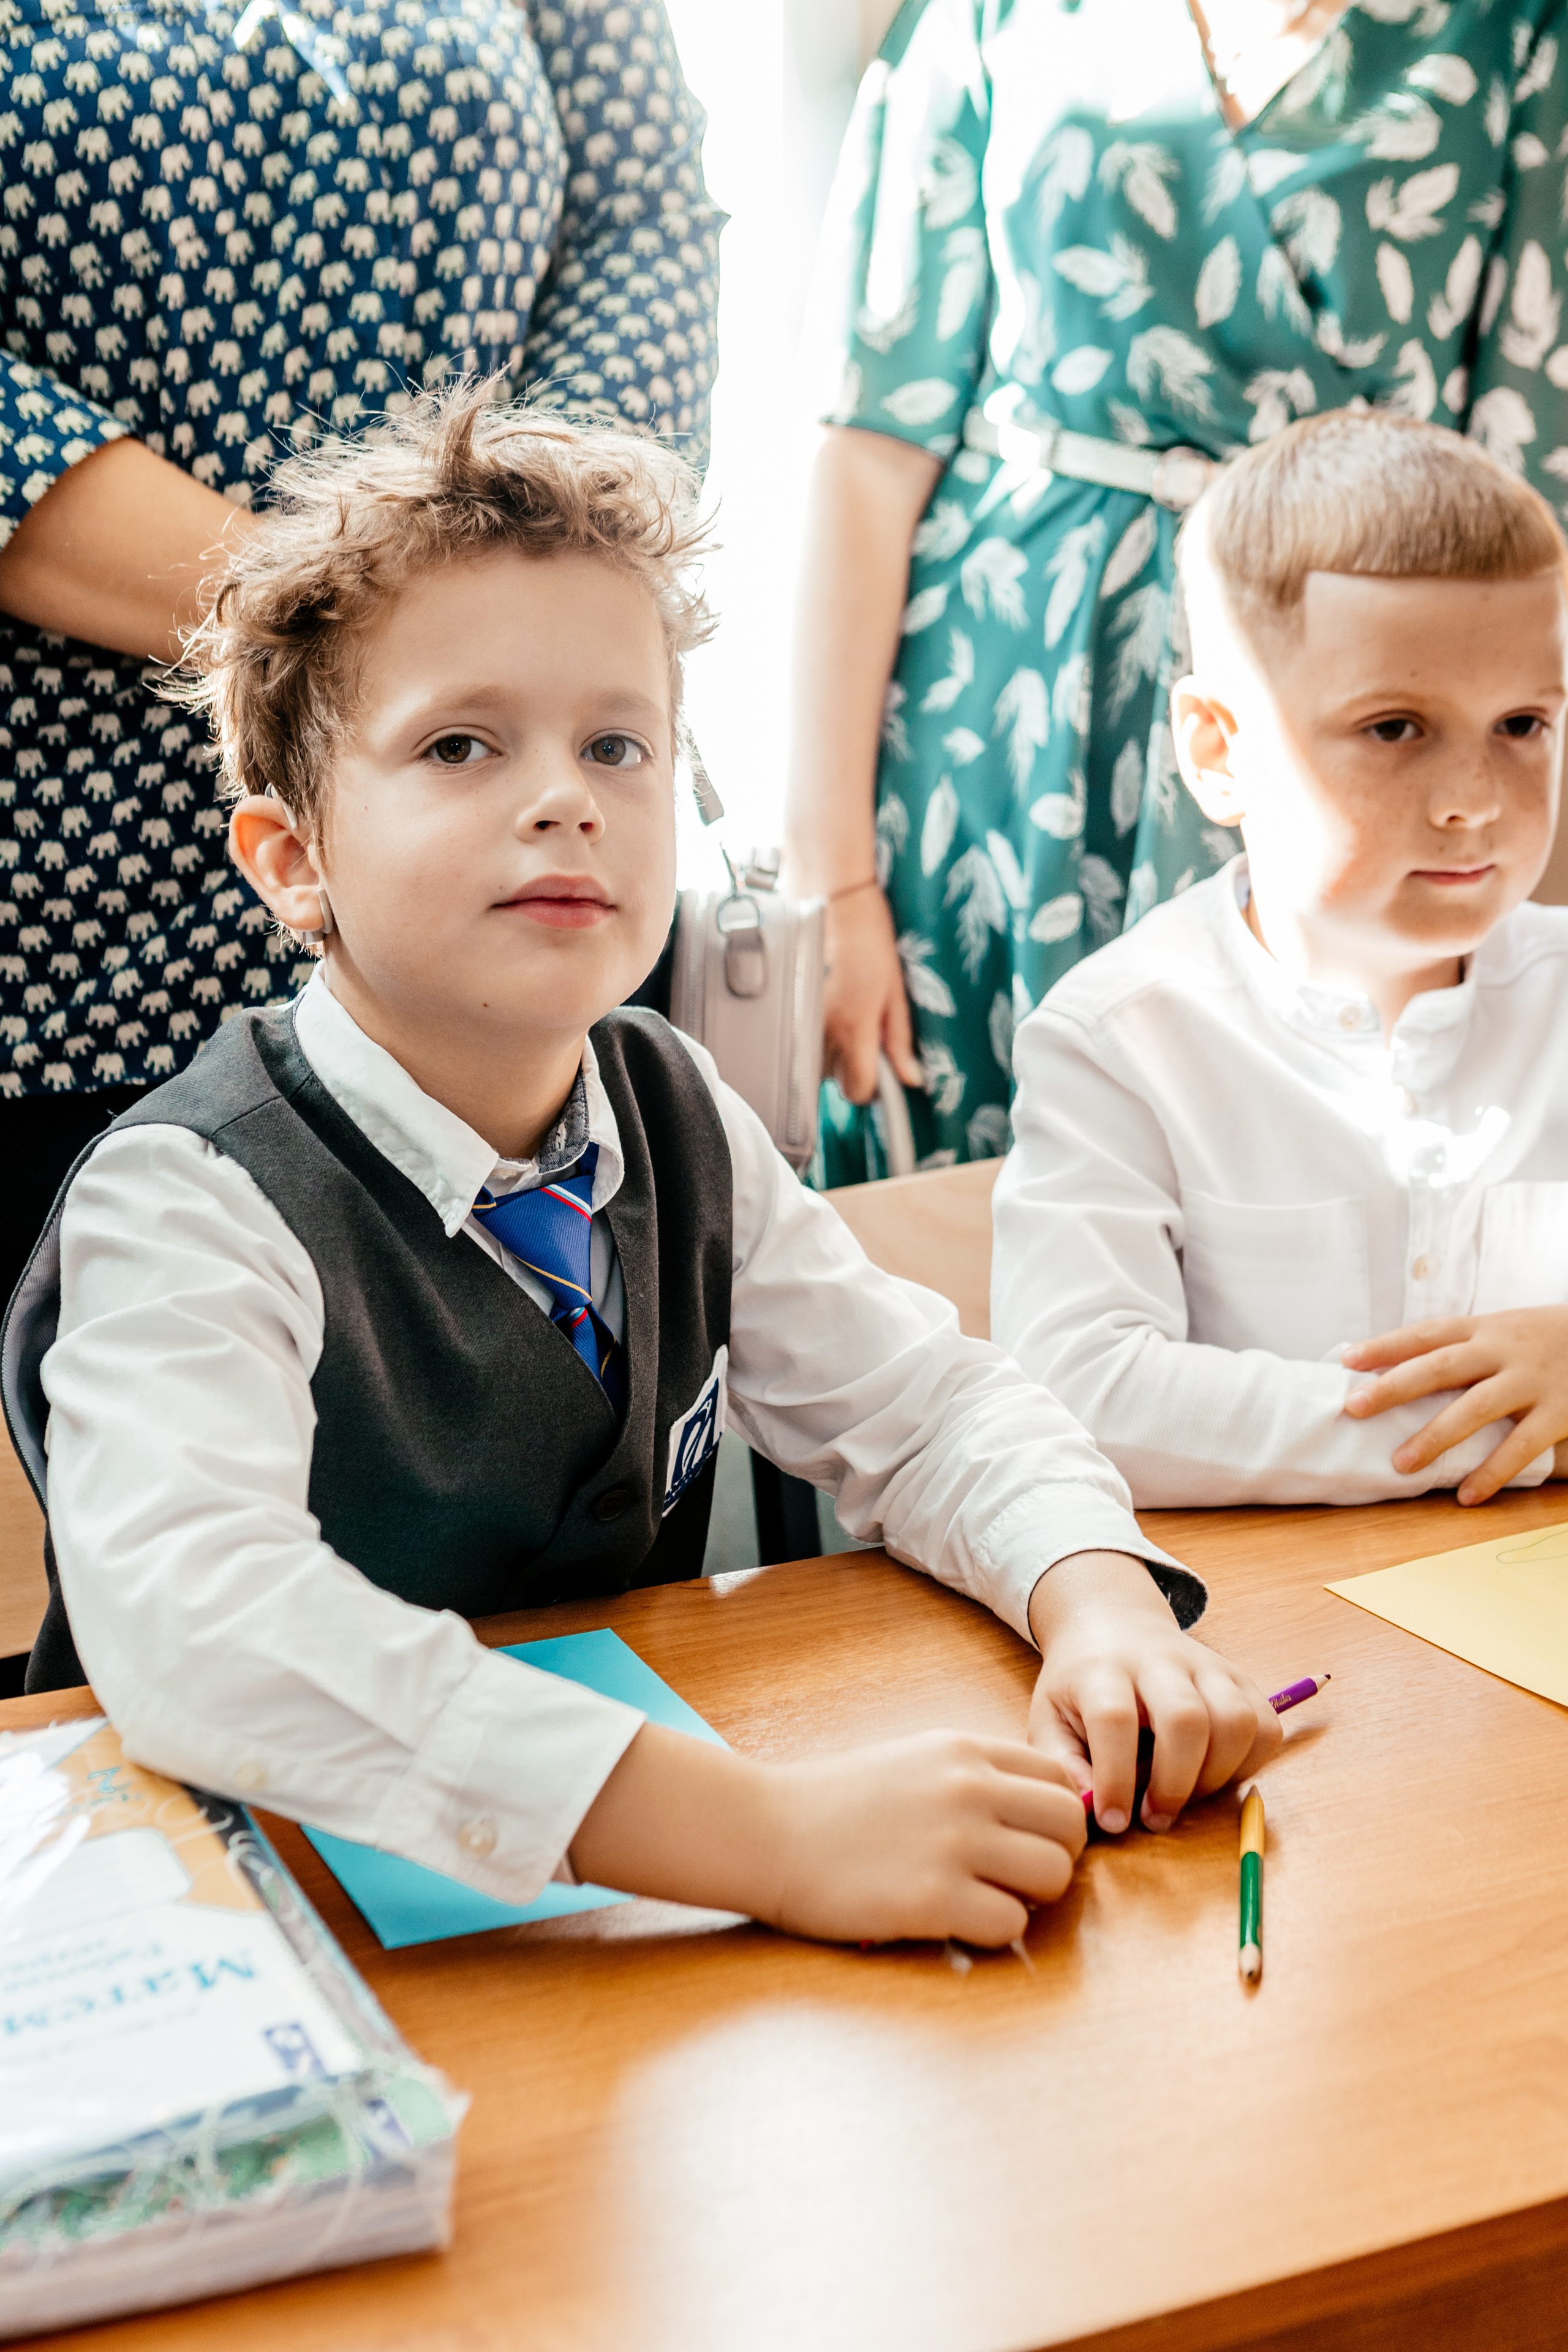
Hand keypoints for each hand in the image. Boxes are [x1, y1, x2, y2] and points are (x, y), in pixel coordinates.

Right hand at [761, 1731, 1086, 1943]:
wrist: (767, 1831)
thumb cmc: (838, 1804)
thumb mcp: (915, 1762)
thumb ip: (975, 1778)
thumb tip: (1040, 1814)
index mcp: (964, 1751)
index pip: (1058, 1780)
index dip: (1053, 1819)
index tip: (1024, 1842)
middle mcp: (968, 1788)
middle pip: (1071, 1826)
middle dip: (1057, 1859)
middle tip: (1017, 1880)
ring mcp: (953, 1843)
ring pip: (1053, 1876)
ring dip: (1031, 1899)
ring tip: (989, 1901)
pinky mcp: (933, 1899)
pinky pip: (1010, 1924)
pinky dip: (994, 1933)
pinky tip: (957, 1924)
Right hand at [821, 883, 923, 1105]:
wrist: (835, 905)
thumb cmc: (872, 943)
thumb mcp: (896, 992)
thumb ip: (900, 1040)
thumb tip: (912, 1079)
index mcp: (854, 1028)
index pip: (857, 1091)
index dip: (873, 1089)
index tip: (882, 1072)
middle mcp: (823, 1031)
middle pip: (837, 1080)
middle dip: (855, 1068)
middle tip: (868, 1036)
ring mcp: (803, 1020)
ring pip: (820, 1063)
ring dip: (835, 1053)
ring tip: (849, 1016)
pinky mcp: (791, 1008)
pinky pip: (806, 1041)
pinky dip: (820, 1036)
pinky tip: (831, 1009)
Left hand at [1026, 1551, 1280, 1833]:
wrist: (1113, 1625)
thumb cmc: (1080, 1686)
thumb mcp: (1050, 1718)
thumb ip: (1062, 1764)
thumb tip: (1091, 1808)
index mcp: (1102, 1670)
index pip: (1114, 1719)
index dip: (1115, 1778)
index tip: (1112, 1821)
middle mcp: (1159, 1661)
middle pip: (1185, 1718)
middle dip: (1175, 1784)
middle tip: (1155, 1816)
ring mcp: (1206, 1665)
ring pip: (1236, 1721)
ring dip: (1217, 1776)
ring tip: (1186, 1795)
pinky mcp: (1240, 1677)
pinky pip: (1266, 1725)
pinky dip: (1250, 1764)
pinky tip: (1216, 1774)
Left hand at [1342, 1308, 1567, 1503]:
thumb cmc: (1539, 1340)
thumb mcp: (1500, 1331)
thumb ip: (1459, 1349)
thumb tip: (1395, 1370)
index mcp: (1482, 1330)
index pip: (1426, 1334)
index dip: (1386, 1345)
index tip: (1348, 1360)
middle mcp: (1502, 1351)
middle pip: (1440, 1367)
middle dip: (1396, 1387)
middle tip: (1356, 1407)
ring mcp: (1530, 1382)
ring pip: (1475, 1408)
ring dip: (1436, 1436)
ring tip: (1401, 1463)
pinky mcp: (1559, 1412)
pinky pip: (1520, 1446)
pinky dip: (1492, 1472)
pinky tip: (1466, 1495)